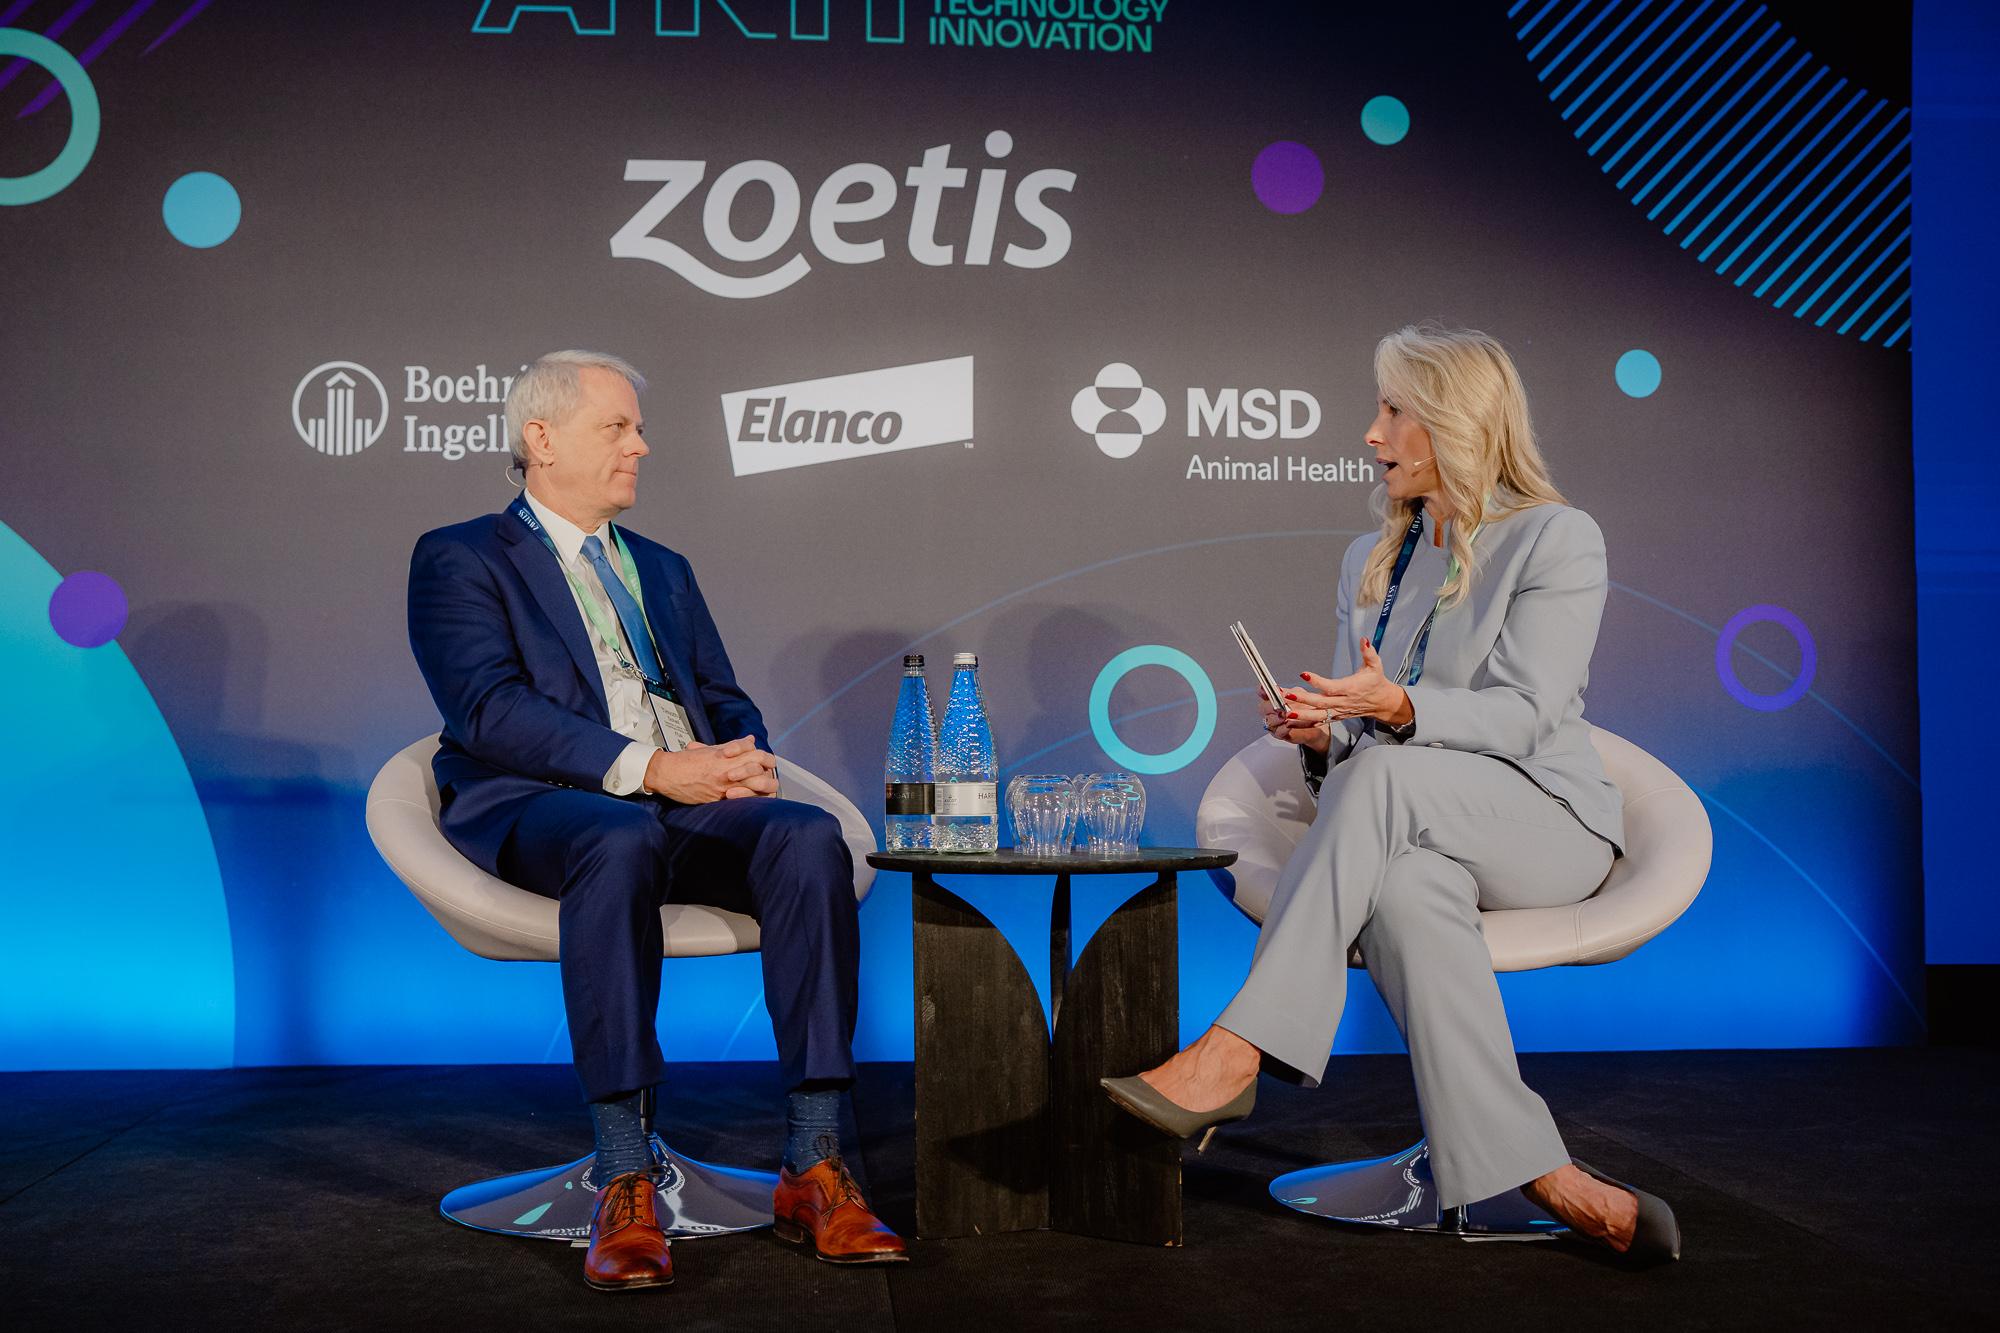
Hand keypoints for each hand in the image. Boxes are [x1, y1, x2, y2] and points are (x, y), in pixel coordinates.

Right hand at [644, 736, 778, 802]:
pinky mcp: (717, 798)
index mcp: (727, 754)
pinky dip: (749, 800)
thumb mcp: (711, 749)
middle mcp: (728, 768)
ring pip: (755, 785)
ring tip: (761, 791)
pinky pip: (741, 800)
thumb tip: (751, 739)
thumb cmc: (686, 761)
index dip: (766, 759)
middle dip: (768, 775)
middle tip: (767, 779)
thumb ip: (734, 745)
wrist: (666, 773)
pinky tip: (750, 800)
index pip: (758, 753)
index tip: (765, 764)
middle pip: (760, 768)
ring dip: (762, 789)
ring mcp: (724, 784)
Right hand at [1260, 688, 1333, 754]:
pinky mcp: (1280, 734)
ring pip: (1270, 721)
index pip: (1263, 693)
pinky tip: (1288, 726)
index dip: (1262, 691)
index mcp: (1275, 698)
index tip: (1264, 690)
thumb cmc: (1308, 707)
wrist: (1316, 722)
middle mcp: (1272, 710)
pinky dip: (1283, 729)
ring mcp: (1274, 723)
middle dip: (1271, 706)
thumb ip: (1289, 692)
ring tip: (1285, 716)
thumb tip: (1279, 690)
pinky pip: (1278, 732)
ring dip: (1277, 718)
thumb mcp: (1301, 695)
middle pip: (1264, 708)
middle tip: (1279, 706)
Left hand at [1281, 640, 1413, 731]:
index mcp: (1350, 688)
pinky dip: (1306, 722)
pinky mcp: (1335, 716)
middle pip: (1320, 702)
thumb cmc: (1376, 682)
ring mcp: (1338, 711)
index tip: (1303, 674)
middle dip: (1302, 699)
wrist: (1382, 702)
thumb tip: (1364, 639)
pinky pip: (1319, 721)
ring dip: (1301, 714)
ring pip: (1318, 715)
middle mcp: (1342, 701)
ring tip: (1285, 712)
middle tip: (1286, 694)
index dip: (1317, 681)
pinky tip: (1291, 720)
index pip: (1331, 686)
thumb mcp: (1375, 665)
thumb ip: (1369, 652)